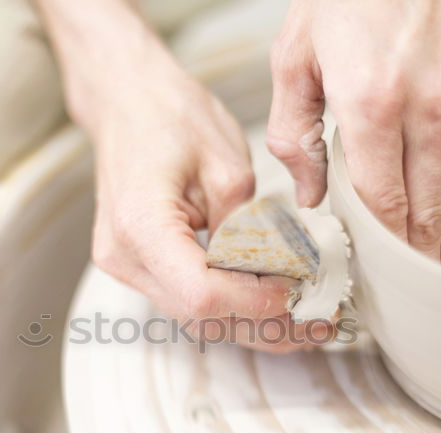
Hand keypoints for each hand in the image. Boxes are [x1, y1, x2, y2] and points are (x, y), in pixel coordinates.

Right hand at [47, 6, 323, 351]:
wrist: (124, 100)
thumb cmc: (169, 115)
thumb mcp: (228, 164)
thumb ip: (250, 227)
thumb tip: (279, 273)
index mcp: (141, 224)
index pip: (203, 293)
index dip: (257, 303)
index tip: (299, 294)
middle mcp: (124, 255)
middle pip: (200, 316)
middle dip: (263, 324)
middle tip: (317, 322)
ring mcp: (125, 265)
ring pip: (194, 318)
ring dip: (250, 323)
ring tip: (303, 320)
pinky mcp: (137, 266)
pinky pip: (186, 300)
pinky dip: (230, 306)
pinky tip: (268, 302)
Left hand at [267, 0, 440, 272]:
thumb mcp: (294, 57)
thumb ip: (293, 134)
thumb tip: (310, 196)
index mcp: (371, 103)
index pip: (381, 203)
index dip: (380, 252)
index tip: (375, 285)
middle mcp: (428, 107)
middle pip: (425, 210)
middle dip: (417, 264)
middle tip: (412, 308)